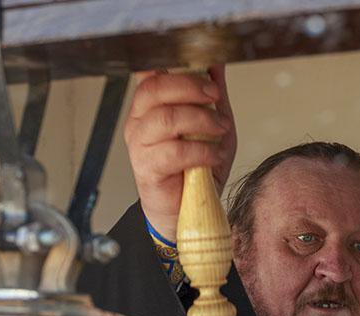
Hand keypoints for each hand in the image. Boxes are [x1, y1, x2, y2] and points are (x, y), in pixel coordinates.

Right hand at [123, 65, 237, 241]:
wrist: (188, 209)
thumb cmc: (196, 167)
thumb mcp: (212, 124)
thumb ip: (212, 94)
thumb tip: (217, 62)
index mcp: (150, 105)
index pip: (151, 73)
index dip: (174, 68)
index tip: (205, 74)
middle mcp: (140, 121)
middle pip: (156, 88)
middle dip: (192, 88)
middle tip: (215, 99)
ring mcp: (140, 144)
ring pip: (167, 118)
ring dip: (201, 121)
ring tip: (220, 131)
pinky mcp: (147, 168)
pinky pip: (175, 151)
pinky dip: (201, 151)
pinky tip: (213, 156)